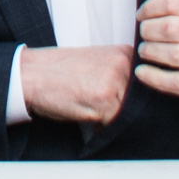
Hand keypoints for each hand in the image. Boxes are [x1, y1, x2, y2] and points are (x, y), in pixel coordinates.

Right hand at [17, 44, 133, 123]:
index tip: (118, 100)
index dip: (134, 99)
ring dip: (113, 119)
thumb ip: (120, 73)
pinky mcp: (104, 99)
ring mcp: (114, 80)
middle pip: (141, 100)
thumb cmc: (58, 71)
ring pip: (129, 113)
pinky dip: (102, 126)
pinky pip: (116, 124)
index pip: (147, 84)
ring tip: (91, 108)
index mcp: (123, 52)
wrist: (31, 74)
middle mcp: (122, 63)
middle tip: (100, 106)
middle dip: (124, 110)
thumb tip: (140, 97)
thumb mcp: (96, 62)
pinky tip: (86, 114)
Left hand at [133, 0, 178, 106]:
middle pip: (169, 28)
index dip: (149, 7)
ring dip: (149, 51)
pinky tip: (143, 73)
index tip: (142, 14)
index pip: (173, 3)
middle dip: (147, 30)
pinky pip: (177, 82)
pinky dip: (155, 78)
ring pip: (172, 54)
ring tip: (145, 50)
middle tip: (143, 33)